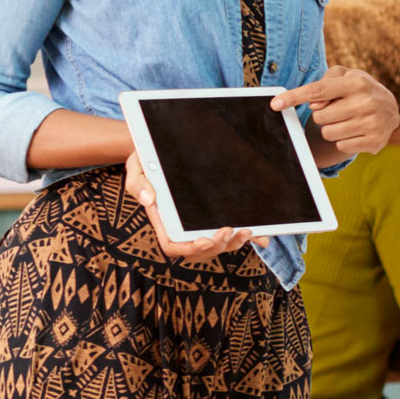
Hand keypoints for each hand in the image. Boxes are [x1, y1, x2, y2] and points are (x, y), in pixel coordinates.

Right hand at [125, 151, 268, 262]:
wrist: (162, 149)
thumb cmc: (146, 161)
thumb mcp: (136, 168)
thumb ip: (139, 184)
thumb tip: (150, 199)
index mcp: (163, 220)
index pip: (173, 245)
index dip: (190, 249)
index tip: (206, 241)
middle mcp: (182, 225)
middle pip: (200, 248)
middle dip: (218, 246)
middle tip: (230, 231)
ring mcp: (200, 221)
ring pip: (218, 243)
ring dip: (233, 243)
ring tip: (247, 231)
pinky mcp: (215, 212)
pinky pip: (232, 229)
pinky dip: (249, 237)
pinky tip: (263, 239)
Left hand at [275, 66, 398, 156]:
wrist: (391, 108)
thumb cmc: (360, 89)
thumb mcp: (345, 76)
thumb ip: (324, 83)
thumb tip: (314, 104)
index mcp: (356, 83)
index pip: (318, 91)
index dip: (294, 97)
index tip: (275, 104)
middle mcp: (366, 102)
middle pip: (319, 117)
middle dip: (323, 115)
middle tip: (338, 110)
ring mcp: (372, 123)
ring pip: (328, 133)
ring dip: (332, 128)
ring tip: (347, 120)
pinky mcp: (374, 141)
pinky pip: (341, 146)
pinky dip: (343, 140)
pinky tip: (355, 131)